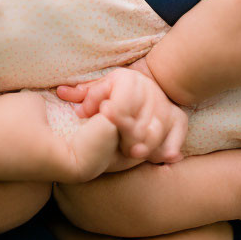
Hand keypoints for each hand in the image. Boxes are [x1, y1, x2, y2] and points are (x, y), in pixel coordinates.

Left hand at [56, 68, 188, 163]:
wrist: (148, 81)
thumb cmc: (116, 88)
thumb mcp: (99, 86)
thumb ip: (82, 94)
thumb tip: (62, 94)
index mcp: (129, 81)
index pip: (124, 100)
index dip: (115, 112)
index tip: (105, 115)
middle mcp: (150, 92)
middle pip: (141, 119)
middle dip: (131, 134)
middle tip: (125, 148)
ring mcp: (165, 107)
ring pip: (158, 130)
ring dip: (149, 144)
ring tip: (135, 153)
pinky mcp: (178, 119)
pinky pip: (178, 133)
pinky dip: (172, 146)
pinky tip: (165, 159)